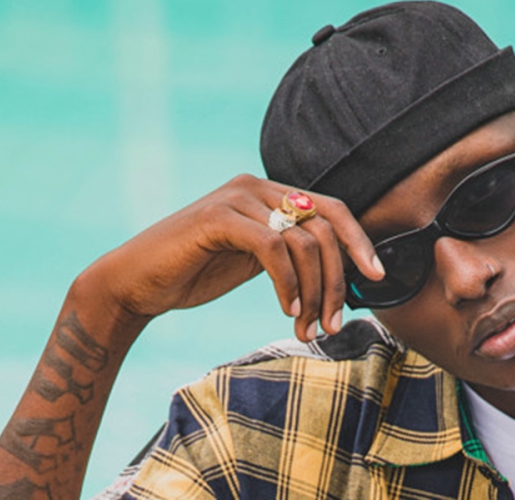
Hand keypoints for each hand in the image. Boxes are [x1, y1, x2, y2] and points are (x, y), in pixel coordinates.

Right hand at [92, 174, 384, 340]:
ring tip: (306, 327)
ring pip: (304, 241)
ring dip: (313, 292)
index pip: (332, 209)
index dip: (360, 242)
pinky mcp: (218, 218)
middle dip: (337, 279)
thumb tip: (339, 273)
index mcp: (269, 193)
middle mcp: (257, 187)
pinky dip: (287, 283)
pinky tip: (285, 311)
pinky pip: (273, 247)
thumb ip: (289, 255)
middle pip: (325, 226)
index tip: (377, 278)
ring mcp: (237, 198)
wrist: (136, 283)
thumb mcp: (254, 262)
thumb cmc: (194, 274)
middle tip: (333, 323)